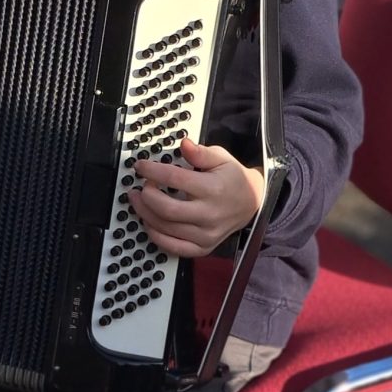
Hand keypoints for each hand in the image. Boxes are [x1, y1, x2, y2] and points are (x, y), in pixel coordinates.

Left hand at [128, 138, 264, 257]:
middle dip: (146, 196)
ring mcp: (206, 234)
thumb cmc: (234, 179)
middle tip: (140, 187)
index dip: (152, 171)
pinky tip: (149, 223)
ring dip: (145, 214)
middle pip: (167, 209)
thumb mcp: (221, 158)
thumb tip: (184, 144)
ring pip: (166, 228)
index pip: (175, 179)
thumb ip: (201, 153)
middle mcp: (210, 214)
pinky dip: (156, 236)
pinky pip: (174, 247)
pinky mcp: (203, 247)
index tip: (141, 166)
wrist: (252, 203)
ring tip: (139, 201)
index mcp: (213, 189)